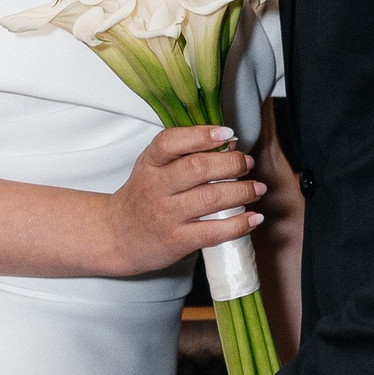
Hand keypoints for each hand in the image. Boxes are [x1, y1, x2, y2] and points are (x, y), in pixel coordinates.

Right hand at [101, 127, 263, 276]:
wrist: (117, 236)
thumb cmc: (143, 198)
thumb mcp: (152, 168)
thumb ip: (183, 155)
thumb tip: (229, 143)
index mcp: (149, 164)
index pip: (170, 142)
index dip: (201, 135)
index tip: (227, 133)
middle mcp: (155, 188)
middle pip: (197, 168)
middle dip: (231, 163)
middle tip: (248, 163)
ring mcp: (166, 215)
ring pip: (210, 198)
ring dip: (242, 191)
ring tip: (257, 188)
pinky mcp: (177, 241)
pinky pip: (212, 231)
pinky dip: (238, 224)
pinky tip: (253, 218)